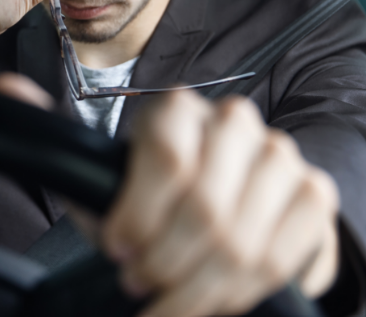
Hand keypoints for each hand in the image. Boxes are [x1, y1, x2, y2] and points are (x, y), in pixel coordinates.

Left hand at [98, 90, 339, 316]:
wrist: (227, 188)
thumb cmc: (159, 189)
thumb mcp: (119, 181)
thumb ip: (97, 191)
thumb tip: (93, 207)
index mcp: (178, 108)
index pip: (167, 158)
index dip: (139, 214)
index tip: (116, 248)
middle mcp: (233, 121)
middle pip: (204, 206)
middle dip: (164, 260)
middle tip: (136, 283)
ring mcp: (278, 155)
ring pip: (240, 240)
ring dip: (198, 286)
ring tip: (168, 304)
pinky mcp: (312, 193)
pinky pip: (277, 259)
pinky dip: (239, 292)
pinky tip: (213, 300)